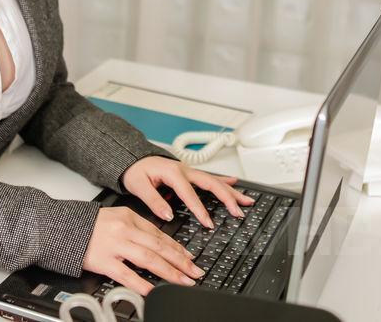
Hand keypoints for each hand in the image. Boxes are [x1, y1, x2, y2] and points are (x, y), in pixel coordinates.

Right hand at [82, 206, 204, 295]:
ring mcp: (115, 245)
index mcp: (129, 216)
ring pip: (149, 259)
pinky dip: (142, 283)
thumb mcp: (115, 217)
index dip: (178, 247)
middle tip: (195, 272)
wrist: (61, 228)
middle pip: (159, 246)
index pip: (159, 234)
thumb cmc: (87, 225)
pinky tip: (154, 290)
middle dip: (181, 261)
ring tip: (183, 281)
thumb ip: (135, 228)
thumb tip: (158, 242)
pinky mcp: (104, 261)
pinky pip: (127, 274)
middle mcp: (124, 229)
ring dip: (170, 272)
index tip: (190, 258)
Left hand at [121, 156, 254, 228]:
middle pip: (211, 184)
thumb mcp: (138, 186)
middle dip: (227, 198)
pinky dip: (224, 180)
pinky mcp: (189, 173)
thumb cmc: (136, 171)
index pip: (189, 193)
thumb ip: (153, 200)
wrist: (134, 158)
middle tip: (238, 211)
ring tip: (246, 200)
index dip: (200, 209)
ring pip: (215, 180)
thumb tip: (167, 215)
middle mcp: (184, 170)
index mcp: (173, 173)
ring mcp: (189, 171)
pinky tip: (235, 183)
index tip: (208, 223)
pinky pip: (210, 177)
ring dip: (231, 191)